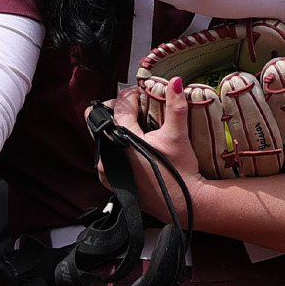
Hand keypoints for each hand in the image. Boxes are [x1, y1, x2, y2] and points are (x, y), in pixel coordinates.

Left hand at [109, 83, 203, 217]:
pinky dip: (115, 147)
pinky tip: (132, 147)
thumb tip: (176, 82)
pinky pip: (105, 155)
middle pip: (100, 119)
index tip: (143, 95)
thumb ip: (175, 106)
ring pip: (102, 138)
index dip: (132, 96)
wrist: (184, 204)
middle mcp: (107, 154)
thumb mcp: (178, 136)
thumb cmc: (180, 172)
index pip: (119, 105)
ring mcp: (106, 169)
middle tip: (136, 108)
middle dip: (116, 109)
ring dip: (115, 129)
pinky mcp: (110, 180)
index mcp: (121, 139)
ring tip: (135, 126)